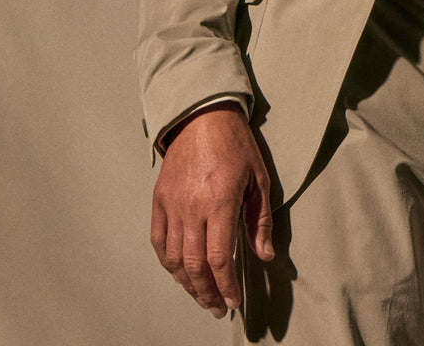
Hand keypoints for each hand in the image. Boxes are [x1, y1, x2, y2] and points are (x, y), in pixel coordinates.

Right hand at [150, 102, 275, 316]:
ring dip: (186, 283)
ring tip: (201, 295)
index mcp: (219, 201)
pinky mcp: (159, 200)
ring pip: (172, 258)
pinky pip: (158, 241)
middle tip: (218, 307)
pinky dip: (167, 262)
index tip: (234, 300)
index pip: (220, 258)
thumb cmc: (236, 145)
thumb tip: (264, 255)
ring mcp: (172, 204)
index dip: (227, 285)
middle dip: (207, 292)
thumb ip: (260, 221)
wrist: (203, 116)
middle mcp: (192, 207)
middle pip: (194, 265)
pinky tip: (179, 272)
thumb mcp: (259, 178)